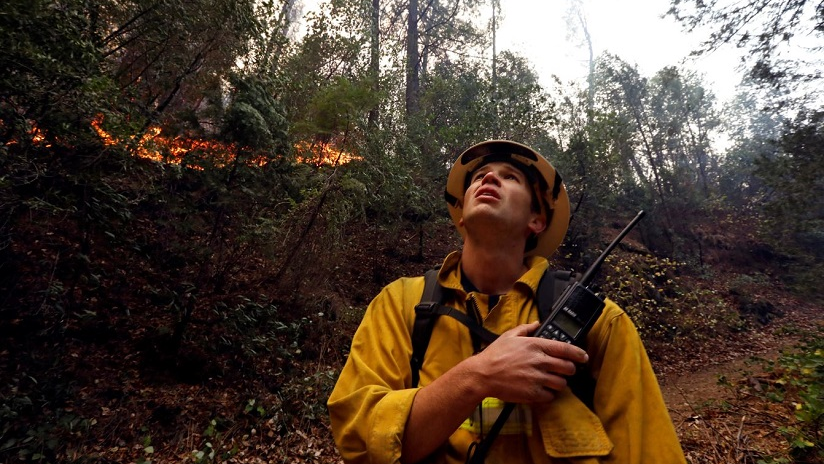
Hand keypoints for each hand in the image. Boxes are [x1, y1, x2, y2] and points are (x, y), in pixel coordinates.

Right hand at [468, 322, 588, 403]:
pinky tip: (542, 390)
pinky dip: (549, 394)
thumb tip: (537, 323)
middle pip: (568, 368)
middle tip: (564, 371)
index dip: (579, 354)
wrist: (482, 375)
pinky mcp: (533, 393)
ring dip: (559, 383)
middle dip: (569, 370)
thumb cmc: (495, 355)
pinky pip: (551, 396)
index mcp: (536, 345)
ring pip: (562, 383)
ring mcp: (537, 378)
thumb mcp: (509, 336)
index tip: (583, 357)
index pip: (565, 349)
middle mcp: (539, 361)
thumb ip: (526, 329)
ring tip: (552, 381)